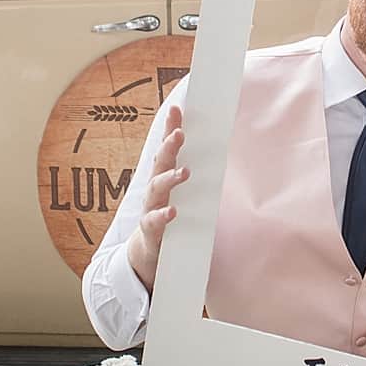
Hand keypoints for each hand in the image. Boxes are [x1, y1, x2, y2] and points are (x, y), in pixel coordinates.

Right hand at [124, 104, 188, 293]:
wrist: (146, 255)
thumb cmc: (168, 220)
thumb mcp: (182, 197)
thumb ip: (192, 178)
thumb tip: (219, 153)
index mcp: (164, 179)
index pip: (166, 150)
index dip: (170, 129)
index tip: (177, 110)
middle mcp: (154, 191)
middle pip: (159, 164)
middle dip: (168, 147)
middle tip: (179, 133)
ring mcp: (150, 211)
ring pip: (155, 190)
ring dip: (169, 179)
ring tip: (184, 172)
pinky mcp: (150, 233)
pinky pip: (154, 223)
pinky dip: (163, 217)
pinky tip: (173, 212)